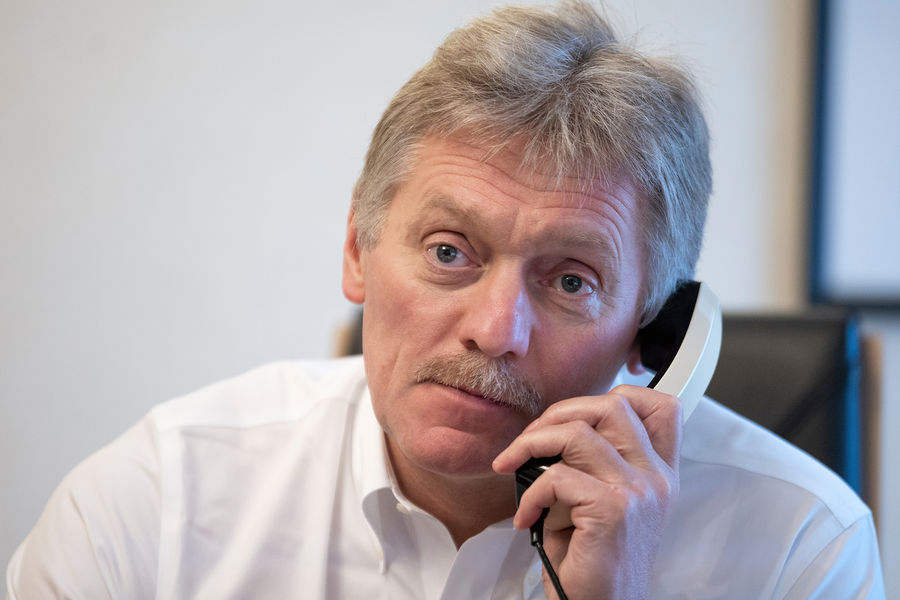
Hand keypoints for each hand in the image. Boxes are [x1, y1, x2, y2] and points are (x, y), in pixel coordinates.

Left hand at [492, 385, 681, 599]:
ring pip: (577, 432)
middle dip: (558, 412)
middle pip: (612, 404)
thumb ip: (596, 462)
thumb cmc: (594, 562)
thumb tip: (551, 430)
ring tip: (514, 467)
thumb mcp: (603, 502)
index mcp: (659, 474)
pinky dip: (529, 493)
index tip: (576, 415)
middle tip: (530, 440)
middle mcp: (656, 479)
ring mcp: (639, 492)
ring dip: (530, 444)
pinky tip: (526, 516)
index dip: (620, 394)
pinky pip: (556, 476)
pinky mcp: (614, 510)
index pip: (662, 407)